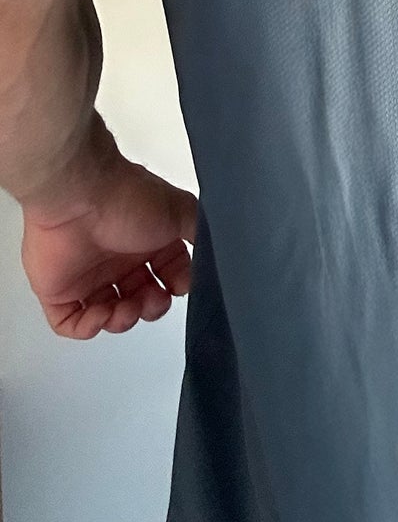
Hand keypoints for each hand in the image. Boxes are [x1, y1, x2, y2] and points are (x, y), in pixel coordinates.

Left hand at [21, 149, 197, 338]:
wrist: (78, 194)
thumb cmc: (127, 199)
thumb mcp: (180, 210)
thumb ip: (200, 232)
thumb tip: (215, 253)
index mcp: (146, 239)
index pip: (167, 273)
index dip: (176, 285)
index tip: (179, 286)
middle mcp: (119, 258)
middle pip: (141, 297)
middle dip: (151, 306)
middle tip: (153, 301)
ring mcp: (87, 276)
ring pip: (109, 314)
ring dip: (123, 320)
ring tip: (127, 309)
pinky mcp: (58, 290)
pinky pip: (71, 323)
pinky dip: (88, 328)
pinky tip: (101, 315)